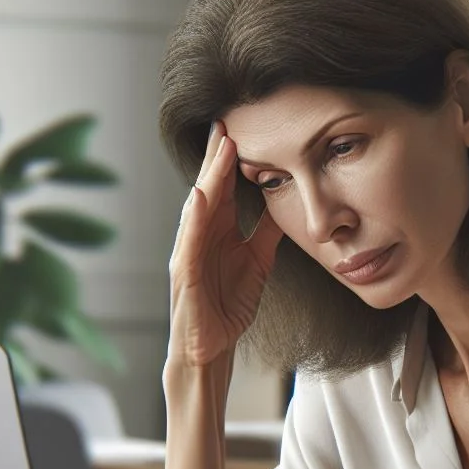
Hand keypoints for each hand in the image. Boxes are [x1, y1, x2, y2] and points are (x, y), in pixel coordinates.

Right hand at [167, 121, 283, 367]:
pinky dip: (193, 220)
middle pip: (209, 189)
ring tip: (219, 149)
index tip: (241, 128)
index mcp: (217, 232)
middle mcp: (199, 236)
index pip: (223, 189)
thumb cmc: (228, 304)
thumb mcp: (258, 261)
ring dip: (208, 178)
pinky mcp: (185, 275)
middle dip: (216, 157)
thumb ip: (266, 232)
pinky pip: (188, 243)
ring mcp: (189, 253)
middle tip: (226, 122)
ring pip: (197, 209)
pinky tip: (199, 198)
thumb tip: (283, 203)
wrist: (212, 346)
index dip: (231, 161)